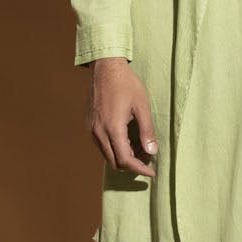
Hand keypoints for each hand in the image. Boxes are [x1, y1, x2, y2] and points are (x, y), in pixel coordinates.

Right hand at [87, 57, 157, 177]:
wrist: (106, 68)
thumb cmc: (126, 85)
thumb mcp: (142, 107)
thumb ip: (147, 131)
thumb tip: (152, 152)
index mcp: (113, 128)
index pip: (126, 160)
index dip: (140, 169)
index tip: (151, 172)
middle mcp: (99, 132)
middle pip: (115, 162)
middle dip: (133, 164)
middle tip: (147, 156)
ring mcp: (92, 128)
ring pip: (107, 154)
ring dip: (123, 155)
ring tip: (139, 144)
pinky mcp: (90, 124)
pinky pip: (101, 144)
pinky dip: (114, 147)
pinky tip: (127, 137)